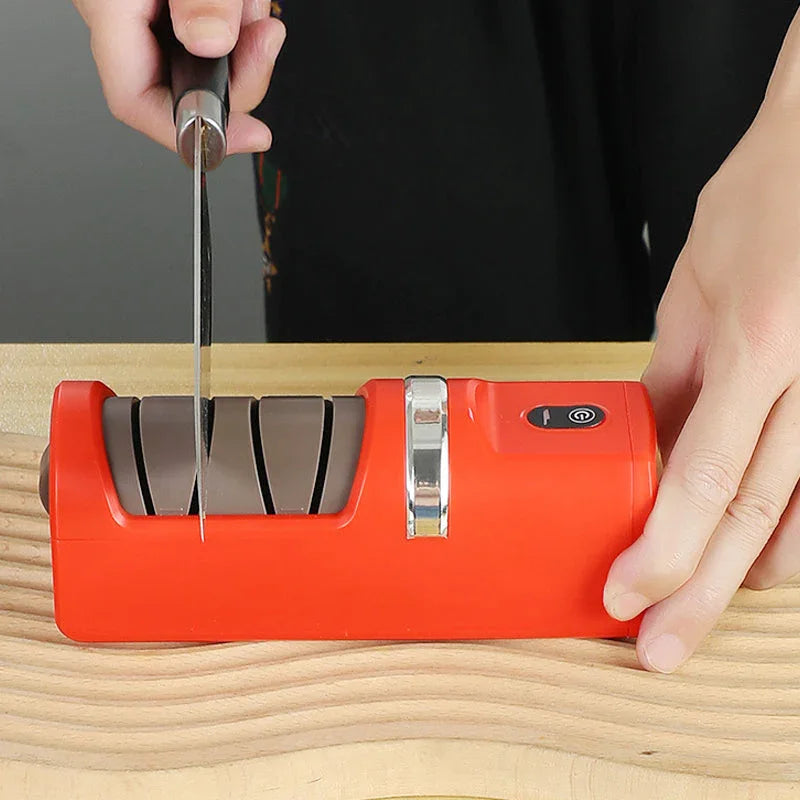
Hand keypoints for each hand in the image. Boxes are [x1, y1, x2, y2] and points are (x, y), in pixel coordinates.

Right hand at [73, 0, 285, 152]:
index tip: (247, 137)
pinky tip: (243, 1)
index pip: (138, 102)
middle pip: (185, 88)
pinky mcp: (180, 9)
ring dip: (244, 41)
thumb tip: (210, 42)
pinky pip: (216, 33)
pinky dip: (239, 21)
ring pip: (209, 60)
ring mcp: (151, 13)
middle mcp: (126, 19)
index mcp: (109, 8)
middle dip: (239, 74)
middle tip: (265, 43)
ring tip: (248, 3)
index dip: (192, 134)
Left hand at [603, 95, 799, 671]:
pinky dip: (795, 528)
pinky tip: (767, 553)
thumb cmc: (769, 200)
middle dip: (701, 593)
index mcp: (760, 344)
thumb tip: (652, 439)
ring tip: (703, 605)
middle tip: (662, 646)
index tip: (624, 595)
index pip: (702, 477)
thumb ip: (677, 371)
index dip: (661, 549)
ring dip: (752, 572)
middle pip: (756, 518)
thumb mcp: (694, 288)